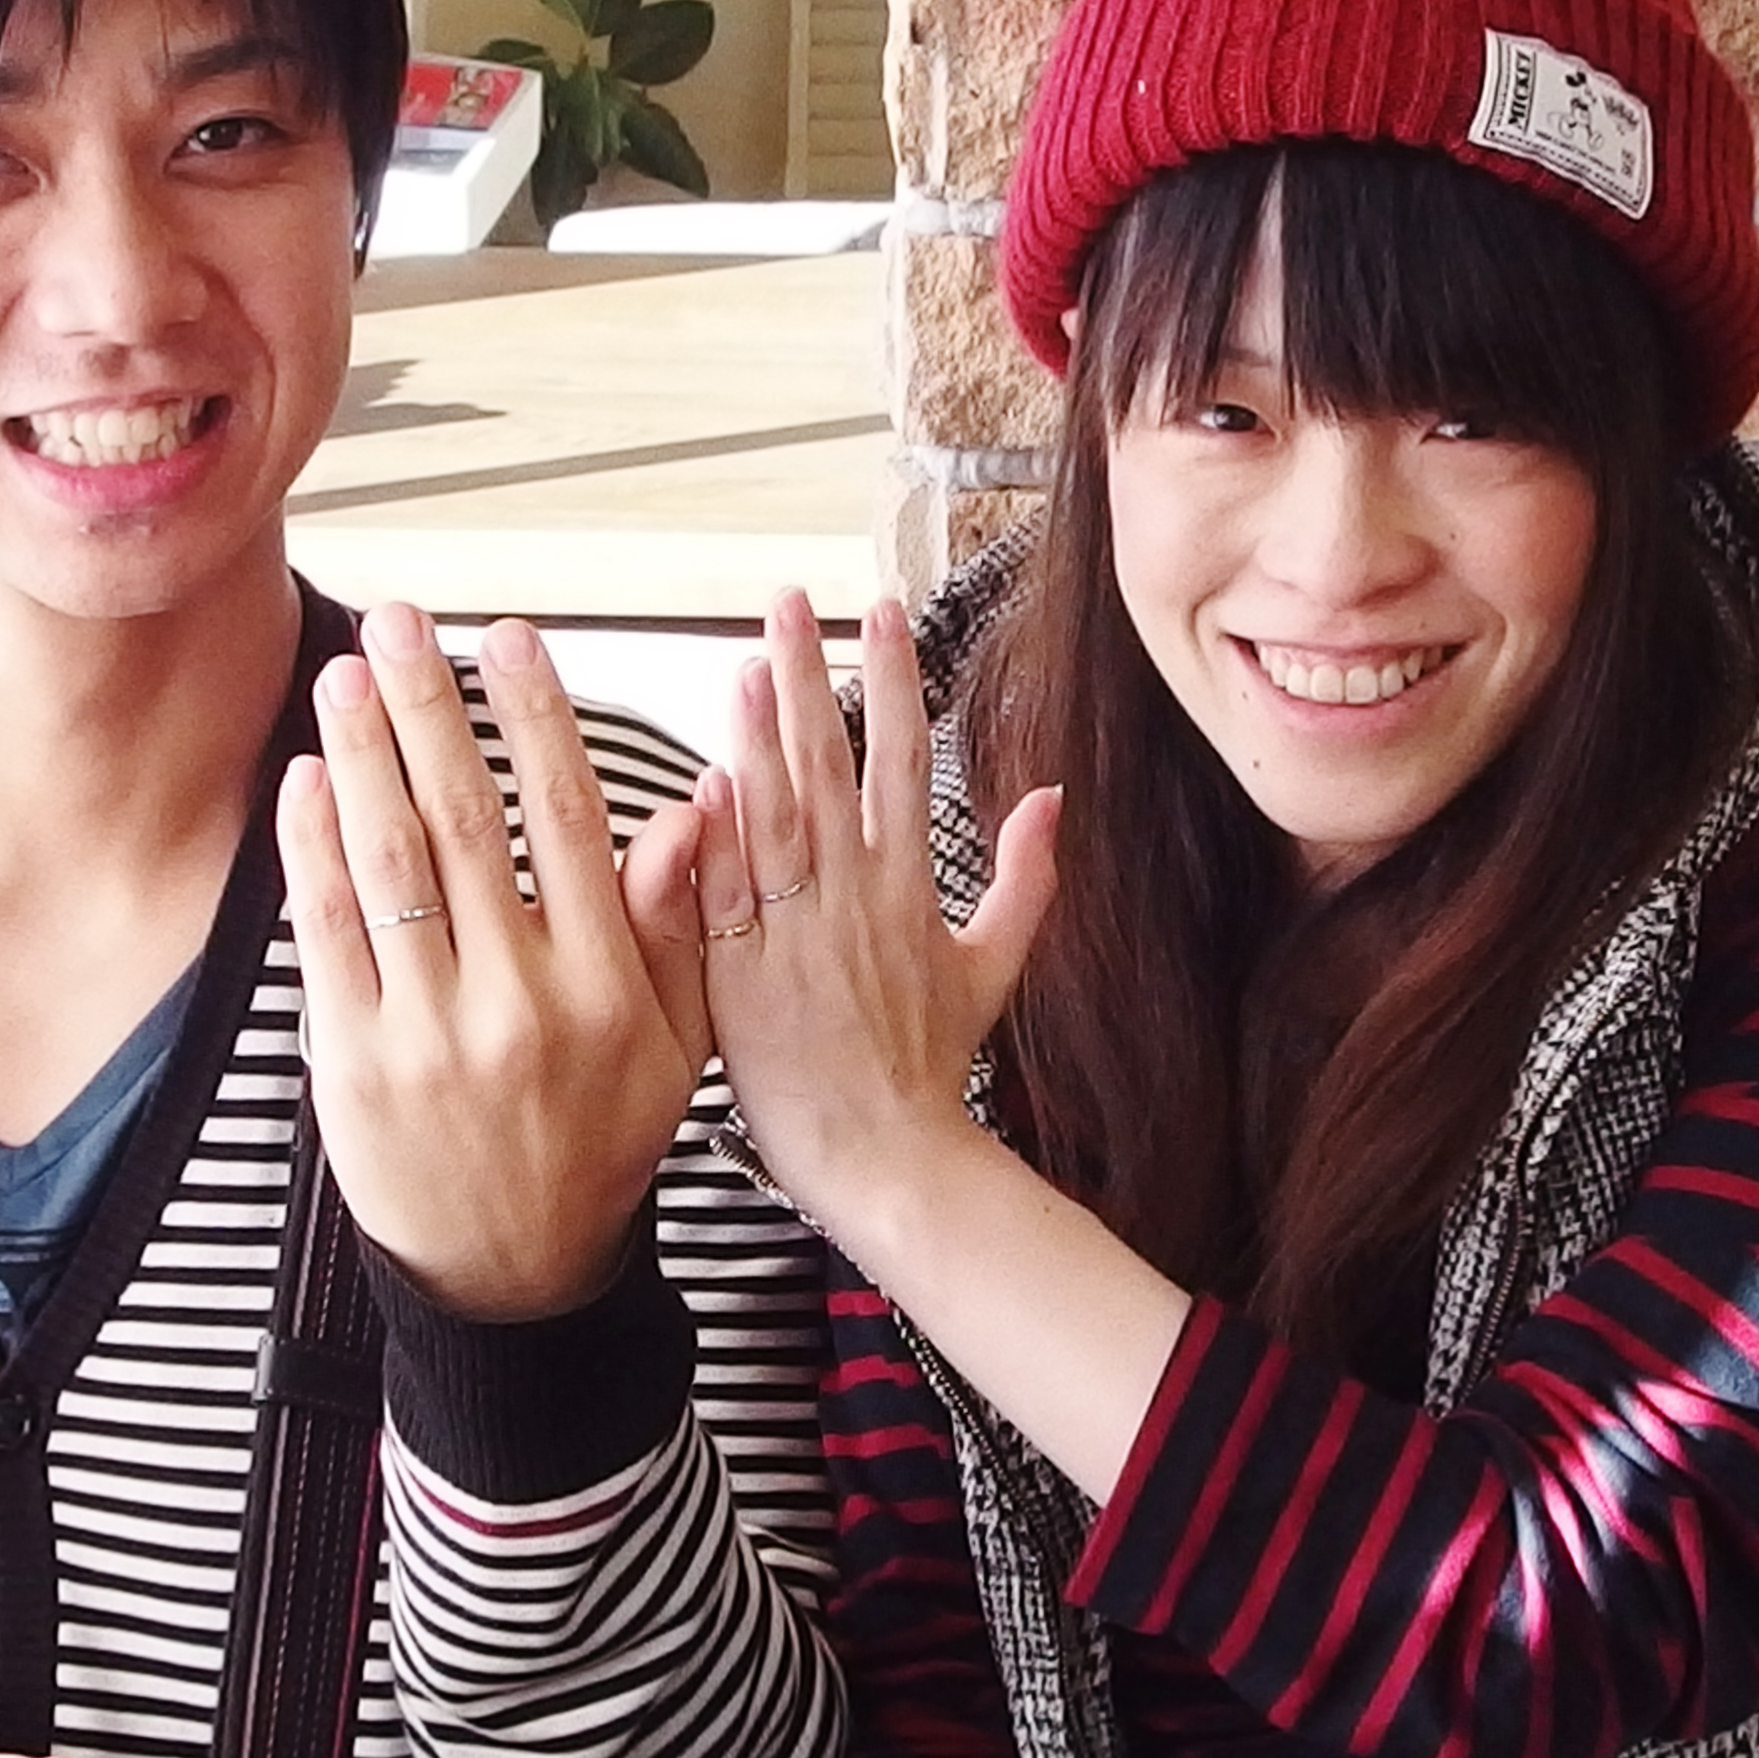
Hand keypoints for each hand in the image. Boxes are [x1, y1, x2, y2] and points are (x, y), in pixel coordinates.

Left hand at [279, 604, 714, 1318]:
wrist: (512, 1275)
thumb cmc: (596, 1143)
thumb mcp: (674, 1044)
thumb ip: (676, 924)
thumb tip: (698, 804)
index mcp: (604, 989)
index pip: (569, 822)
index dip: (535, 718)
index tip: (509, 637)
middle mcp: (518, 1005)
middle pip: (467, 823)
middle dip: (430, 708)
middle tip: (403, 620)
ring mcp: (428, 1034)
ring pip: (391, 865)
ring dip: (362, 757)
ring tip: (346, 674)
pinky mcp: (352, 1063)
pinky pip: (328, 935)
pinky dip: (312, 849)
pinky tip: (306, 778)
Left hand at [693, 589, 1058, 1244]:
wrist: (888, 1156)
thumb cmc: (929, 1069)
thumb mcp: (992, 967)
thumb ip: (1024, 879)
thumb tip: (1051, 798)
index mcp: (910, 887)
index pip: (903, 758)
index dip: (892, 678)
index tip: (880, 612)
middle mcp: (855, 898)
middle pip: (831, 765)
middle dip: (811, 675)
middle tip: (788, 602)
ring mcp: (797, 934)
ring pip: (776, 815)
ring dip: (760, 735)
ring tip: (747, 661)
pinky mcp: (744, 975)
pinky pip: (728, 893)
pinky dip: (718, 838)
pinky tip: (706, 777)